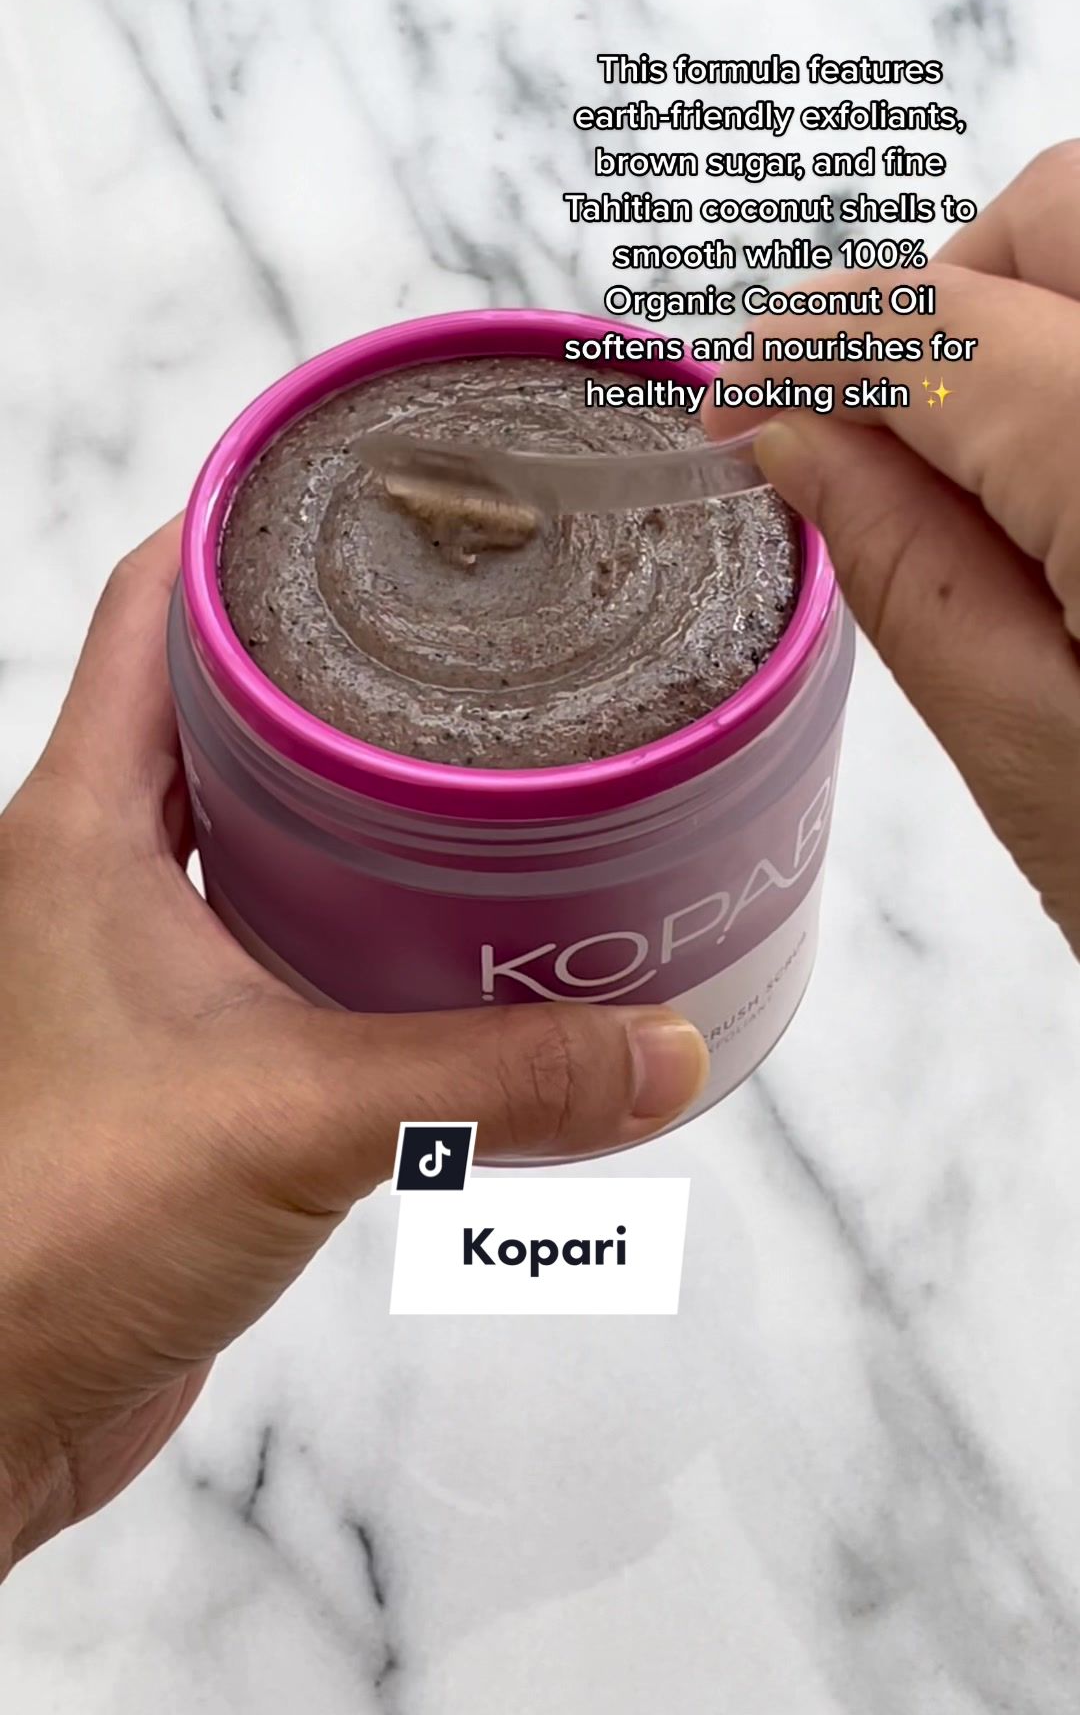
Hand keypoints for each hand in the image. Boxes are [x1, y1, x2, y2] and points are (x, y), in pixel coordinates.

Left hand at [0, 520, 706, 1571]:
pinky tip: (469, 935)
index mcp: (82, 823)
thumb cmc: (62, 1228)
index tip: (375, 487)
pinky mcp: (191, 1055)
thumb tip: (668, 1049)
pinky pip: (289, 943)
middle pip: (222, 703)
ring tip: (502, 763)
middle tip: (483, 627)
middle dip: (345, 661)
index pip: (152, 606)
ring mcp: (143, 964)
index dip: (247, 527)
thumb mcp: (299, 1116)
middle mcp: (102, 871)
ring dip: (366, 800)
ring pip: (261, 827)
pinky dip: (371, 924)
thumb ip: (495, 1081)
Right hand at [706, 142, 1079, 955]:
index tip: (743, 407)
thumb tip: (797, 441)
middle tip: (879, 440)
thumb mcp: (1043, 764)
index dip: (805, 351)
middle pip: (1059, 210)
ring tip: (997, 470)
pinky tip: (1074, 481)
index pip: (931, 325)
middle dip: (938, 299)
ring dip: (1032, 313)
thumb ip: (907, 573)